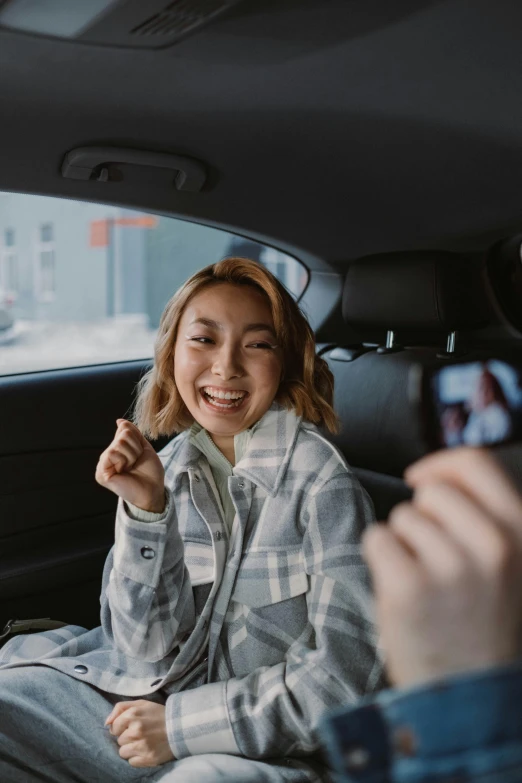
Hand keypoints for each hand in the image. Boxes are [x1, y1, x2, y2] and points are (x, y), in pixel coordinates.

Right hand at [95, 419, 165, 512]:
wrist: (153, 489)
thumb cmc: (149, 470)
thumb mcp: (143, 446)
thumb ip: (132, 433)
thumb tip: (119, 421)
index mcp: (116, 449)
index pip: (125, 429)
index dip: (138, 440)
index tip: (139, 454)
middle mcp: (107, 456)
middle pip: (123, 435)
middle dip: (135, 448)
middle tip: (135, 462)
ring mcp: (103, 464)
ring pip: (119, 443)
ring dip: (131, 455)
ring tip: (131, 467)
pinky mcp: (101, 473)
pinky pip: (111, 453)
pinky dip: (123, 460)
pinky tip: (123, 471)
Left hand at [105, 699, 174, 767]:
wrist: (180, 727)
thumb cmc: (158, 714)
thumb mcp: (140, 704)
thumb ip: (120, 708)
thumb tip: (106, 723)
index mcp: (133, 715)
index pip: (114, 727)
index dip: (121, 727)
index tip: (130, 726)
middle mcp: (136, 731)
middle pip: (119, 740)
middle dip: (127, 737)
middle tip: (140, 733)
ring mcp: (142, 746)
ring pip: (123, 752)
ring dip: (130, 748)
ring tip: (142, 742)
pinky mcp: (148, 758)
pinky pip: (131, 762)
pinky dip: (137, 757)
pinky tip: (146, 750)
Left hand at [363, 447, 521, 687]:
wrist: (472, 699)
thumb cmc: (482, 625)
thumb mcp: (508, 563)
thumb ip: (484, 518)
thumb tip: (432, 476)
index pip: (476, 462)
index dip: (440, 464)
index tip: (420, 477)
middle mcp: (493, 545)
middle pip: (430, 493)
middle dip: (422, 518)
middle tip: (434, 562)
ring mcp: (451, 567)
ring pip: (401, 518)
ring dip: (404, 545)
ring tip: (426, 585)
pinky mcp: (408, 588)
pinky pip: (376, 539)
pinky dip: (381, 561)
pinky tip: (403, 592)